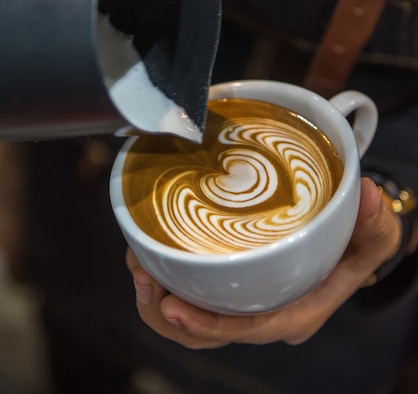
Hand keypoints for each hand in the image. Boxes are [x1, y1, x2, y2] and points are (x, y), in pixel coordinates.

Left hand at [126, 178, 401, 348]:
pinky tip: (150, 256)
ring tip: (137, 264)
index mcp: (293, 312)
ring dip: (156, 301)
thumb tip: (367, 193)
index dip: (208, 323)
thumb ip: (374, 223)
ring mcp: (243, 303)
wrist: (346, 248)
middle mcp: (263, 314)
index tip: (173, 307)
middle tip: (142, 274)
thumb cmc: (355, 248)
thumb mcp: (374, 237)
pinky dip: (165, 283)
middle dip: (166, 313)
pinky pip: (190, 299)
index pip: (247, 327)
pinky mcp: (230, 288)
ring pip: (190, 322)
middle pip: (205, 333)